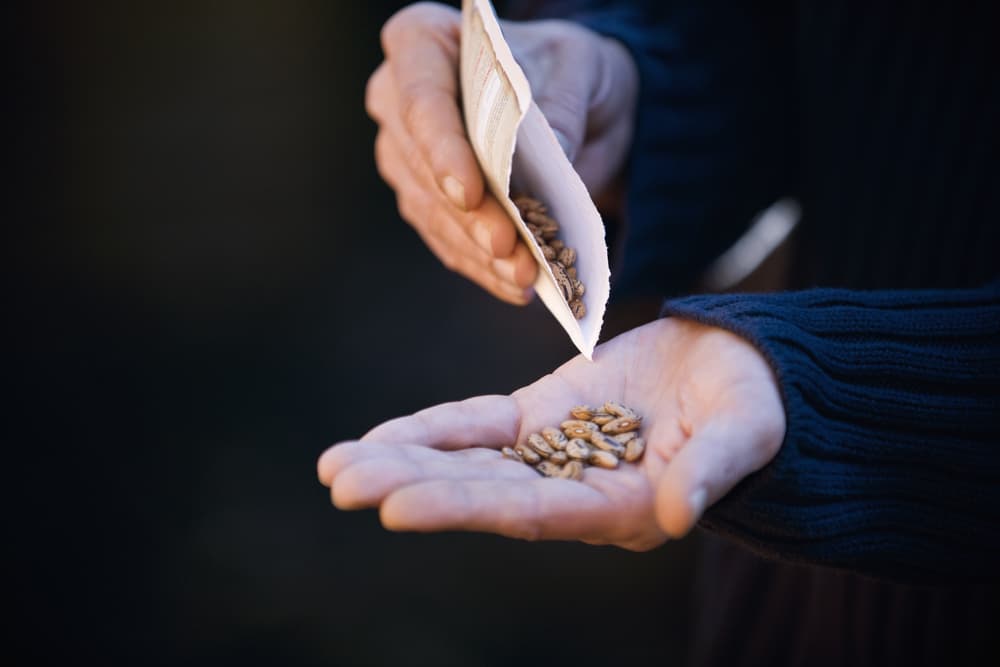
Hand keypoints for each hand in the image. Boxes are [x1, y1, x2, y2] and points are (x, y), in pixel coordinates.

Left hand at [317, 319, 784, 549]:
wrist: (745, 368)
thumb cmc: (759, 405)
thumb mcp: (747, 431)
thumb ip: (715, 469)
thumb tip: (683, 514)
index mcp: (620, 507)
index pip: (531, 512)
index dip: (464, 507)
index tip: (396, 506)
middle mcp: (575, 490)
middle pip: (482, 491)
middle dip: (410, 485)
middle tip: (340, 483)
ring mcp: (554, 452)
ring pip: (469, 461)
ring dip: (404, 462)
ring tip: (335, 468)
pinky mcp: (545, 414)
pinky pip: (481, 424)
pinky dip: (433, 430)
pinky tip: (381, 437)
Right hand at [366, 2, 638, 304]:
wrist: (578, 105)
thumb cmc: (568, 70)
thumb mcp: (582, 69)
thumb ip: (564, 106)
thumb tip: (554, 157)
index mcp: (423, 42)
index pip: (419, 92)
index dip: (441, 145)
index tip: (470, 191)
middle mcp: (397, 98)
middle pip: (420, 162)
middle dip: (467, 214)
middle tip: (508, 247)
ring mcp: (405, 155)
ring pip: (430, 210)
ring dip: (476, 249)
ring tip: (523, 274)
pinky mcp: (425, 202)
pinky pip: (445, 239)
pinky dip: (481, 266)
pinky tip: (514, 284)